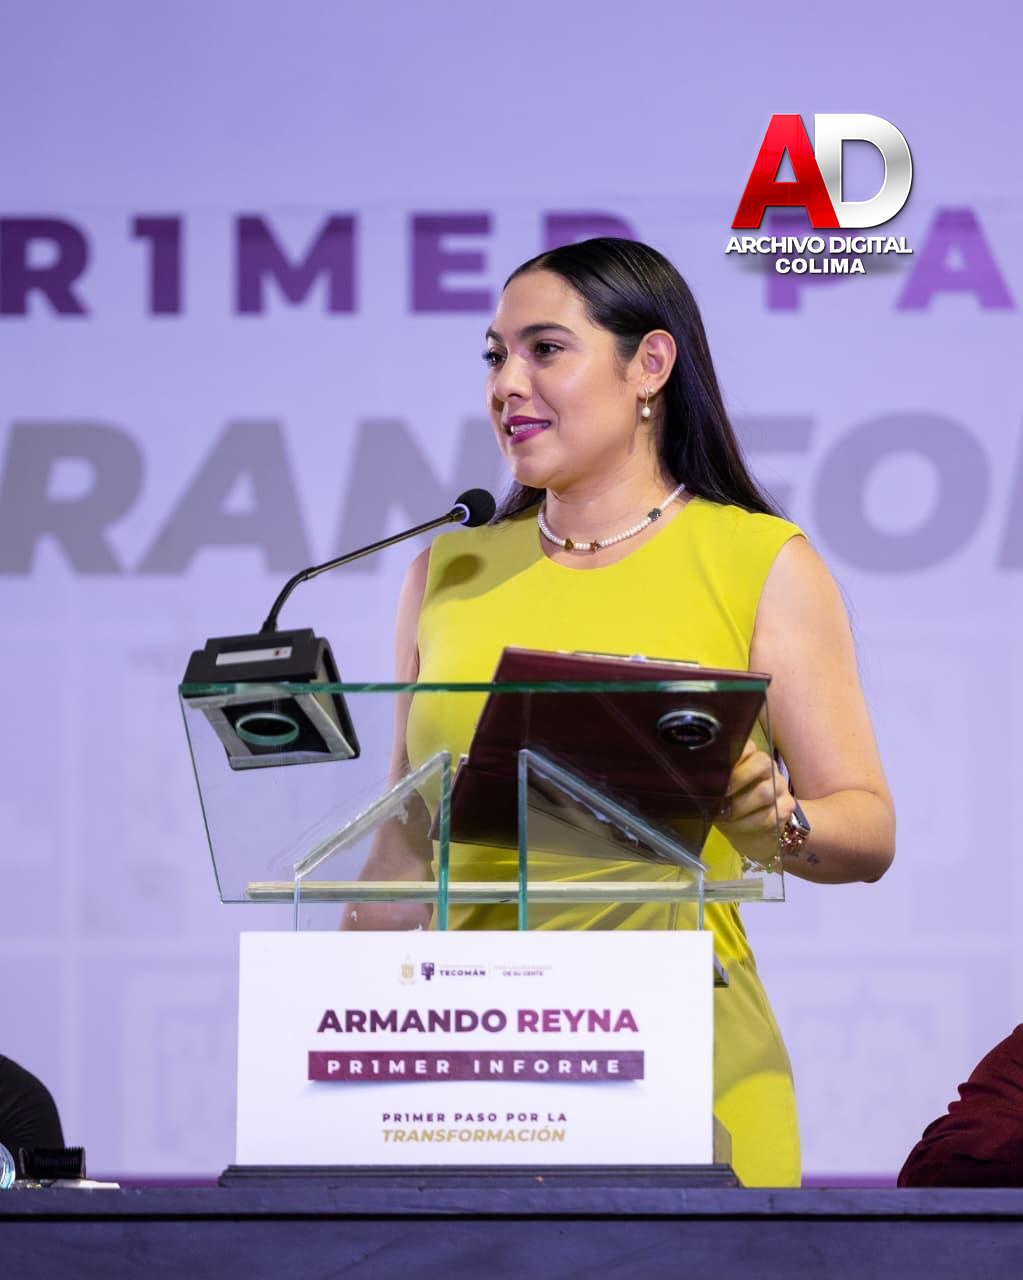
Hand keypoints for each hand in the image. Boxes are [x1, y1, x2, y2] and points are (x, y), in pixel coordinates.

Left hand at [715, 738, 795, 867]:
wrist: (751, 830)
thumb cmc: (727, 804)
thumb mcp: (716, 790)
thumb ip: (709, 781)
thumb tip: (693, 780)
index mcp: (749, 756)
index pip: (746, 745)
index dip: (732, 755)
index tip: (714, 771)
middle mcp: (768, 767)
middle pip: (761, 762)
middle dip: (738, 779)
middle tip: (719, 795)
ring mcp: (780, 786)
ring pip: (765, 792)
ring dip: (740, 806)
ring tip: (723, 815)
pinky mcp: (786, 807)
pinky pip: (770, 815)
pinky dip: (748, 823)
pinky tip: (735, 826)